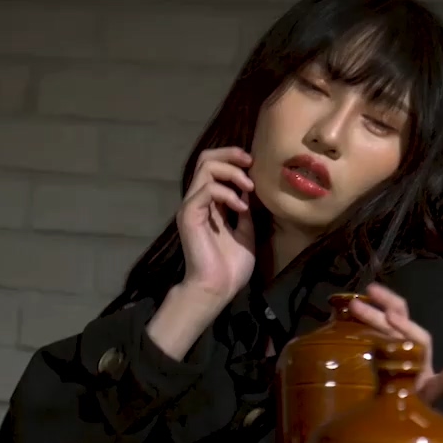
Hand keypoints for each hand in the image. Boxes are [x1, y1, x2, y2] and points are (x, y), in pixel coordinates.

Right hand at [178, 147, 256, 302]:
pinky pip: (206, 190)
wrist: (217, 288)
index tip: (253, 164)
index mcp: (211, 203)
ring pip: (206, 168)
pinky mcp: (189, 215)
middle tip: (250, 161)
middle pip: (206, 159)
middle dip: (230, 154)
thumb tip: (248, 191)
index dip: (233, 158)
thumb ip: (244, 211)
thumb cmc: (230, 267)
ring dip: (232, 172)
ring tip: (249, 188)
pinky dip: (227, 194)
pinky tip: (241, 208)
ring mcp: (192, 206)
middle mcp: (198, 200)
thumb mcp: (246, 232)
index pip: (214, 167)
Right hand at [348, 282, 442, 403]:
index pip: (416, 334)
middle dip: (384, 304)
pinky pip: (368, 335)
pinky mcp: (374, 355)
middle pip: (397, 318)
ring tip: (351, 303)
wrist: (403, 417)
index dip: (405, 325)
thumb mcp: (434, 392)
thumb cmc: (420, 404)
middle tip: (366, 292)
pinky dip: (357, 325)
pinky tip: (342, 316)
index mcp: (420, 353)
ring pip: (382, 324)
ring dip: (369, 311)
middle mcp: (406, 345)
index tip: (389, 316)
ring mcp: (389, 348)